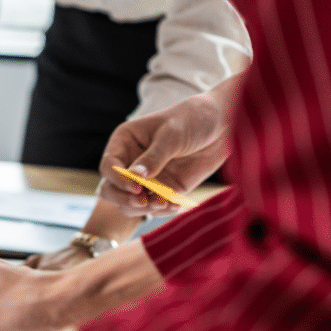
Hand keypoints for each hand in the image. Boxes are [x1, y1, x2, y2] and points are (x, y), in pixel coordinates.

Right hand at [99, 74, 241, 216]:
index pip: (109, 166)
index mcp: (125, 142)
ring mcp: (146, 179)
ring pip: (128, 204)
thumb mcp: (172, 135)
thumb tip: (135, 178)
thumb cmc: (193, 120)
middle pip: (111, 189)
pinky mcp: (163, 190)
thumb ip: (154, 157)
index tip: (136, 187)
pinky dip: (161, 211)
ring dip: (143, 209)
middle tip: (144, 201)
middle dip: (124, 199)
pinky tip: (175, 205)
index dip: (118, 179)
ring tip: (164, 203)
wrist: (222, 126)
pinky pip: (153, 208)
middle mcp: (130, 162)